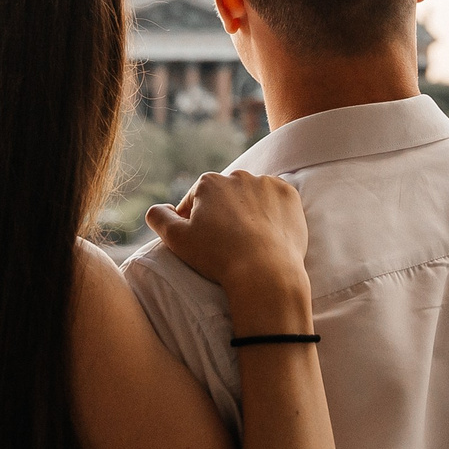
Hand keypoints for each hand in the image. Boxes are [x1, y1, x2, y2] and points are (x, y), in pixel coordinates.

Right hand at [146, 170, 307, 292]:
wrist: (266, 273)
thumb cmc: (218, 257)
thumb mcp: (176, 239)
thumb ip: (158, 217)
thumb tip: (158, 207)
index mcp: (208, 182)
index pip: (195, 201)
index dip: (195, 224)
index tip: (203, 244)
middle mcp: (238, 175)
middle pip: (224, 197)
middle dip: (222, 215)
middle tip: (226, 244)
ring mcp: (267, 184)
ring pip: (251, 198)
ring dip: (247, 213)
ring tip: (248, 242)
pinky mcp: (290, 196)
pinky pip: (276, 202)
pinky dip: (271, 215)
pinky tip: (267, 235)